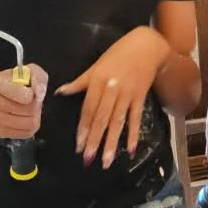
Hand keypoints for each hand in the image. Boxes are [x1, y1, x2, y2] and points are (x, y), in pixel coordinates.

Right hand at [0, 64, 46, 141]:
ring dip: (34, 115)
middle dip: (35, 105)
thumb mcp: (28, 72)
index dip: (33, 94)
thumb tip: (40, 94)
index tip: (30, 91)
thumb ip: (38, 77)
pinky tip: (22, 117)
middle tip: (28, 99)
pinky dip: (29, 125)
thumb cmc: (13, 82)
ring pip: (31, 123)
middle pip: (31, 111)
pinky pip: (27, 132)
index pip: (26, 96)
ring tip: (26, 108)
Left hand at [57, 27, 169, 168]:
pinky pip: (136, 119)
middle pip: (102, 119)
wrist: (146, 46)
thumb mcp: (96, 65)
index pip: (89, 109)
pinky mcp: (140, 98)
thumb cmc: (118, 54)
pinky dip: (134, 135)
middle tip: (88, 159)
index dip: (83, 128)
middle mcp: (112, 89)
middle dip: (95, 141)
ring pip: (117, 122)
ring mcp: (127, 94)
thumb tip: (60, 92)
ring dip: (112, 143)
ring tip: (106, 161)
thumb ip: (80, 82)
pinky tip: (131, 150)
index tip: (78, 145)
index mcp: (98, 81)